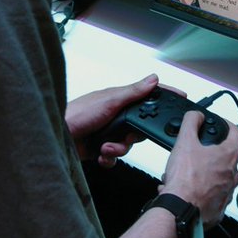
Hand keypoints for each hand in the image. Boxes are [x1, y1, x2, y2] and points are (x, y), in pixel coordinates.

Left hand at [65, 74, 184, 166]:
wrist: (56, 136)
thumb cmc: (76, 113)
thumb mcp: (109, 101)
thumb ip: (133, 92)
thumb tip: (153, 79)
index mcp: (119, 100)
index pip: (147, 95)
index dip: (164, 96)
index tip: (181, 97)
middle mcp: (115, 115)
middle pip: (140, 127)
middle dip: (134, 136)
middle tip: (126, 136)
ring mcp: (108, 132)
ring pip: (128, 144)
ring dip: (118, 149)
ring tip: (106, 147)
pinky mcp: (100, 147)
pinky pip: (114, 157)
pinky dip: (109, 158)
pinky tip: (101, 155)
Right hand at [158, 111, 237, 226]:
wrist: (180, 211)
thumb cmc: (186, 181)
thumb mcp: (184, 142)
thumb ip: (191, 122)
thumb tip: (196, 115)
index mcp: (228, 156)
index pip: (236, 133)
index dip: (227, 125)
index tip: (221, 124)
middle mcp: (232, 175)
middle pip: (224, 157)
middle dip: (208, 153)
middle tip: (193, 153)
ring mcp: (227, 193)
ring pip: (216, 177)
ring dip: (201, 174)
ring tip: (182, 175)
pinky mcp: (218, 209)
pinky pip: (210, 196)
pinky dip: (198, 192)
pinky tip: (182, 191)